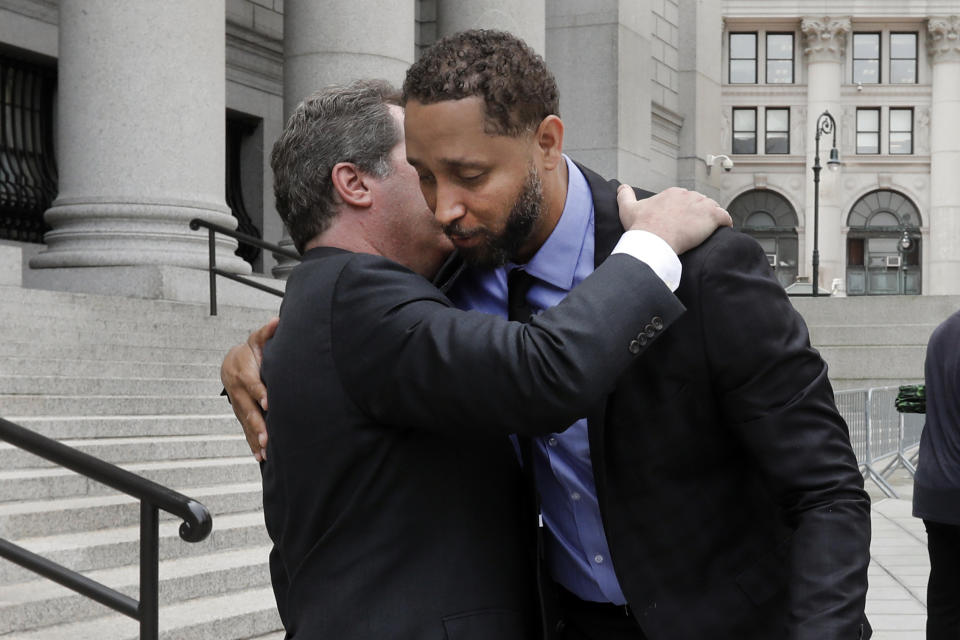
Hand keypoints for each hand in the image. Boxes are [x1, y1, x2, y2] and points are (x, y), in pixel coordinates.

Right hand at [220, 317, 278, 460]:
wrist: (231, 364)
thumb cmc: (249, 352)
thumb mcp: (257, 340)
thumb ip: (267, 332)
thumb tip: (277, 321)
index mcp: (244, 374)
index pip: (253, 385)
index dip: (260, 393)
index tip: (268, 403)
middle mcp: (240, 393)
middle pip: (249, 410)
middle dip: (258, 424)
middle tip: (267, 436)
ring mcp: (240, 406)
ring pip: (247, 424)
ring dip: (255, 439)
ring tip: (264, 451)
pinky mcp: (242, 415)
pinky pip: (246, 431)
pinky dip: (252, 444)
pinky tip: (261, 456)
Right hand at [616, 185, 732, 254]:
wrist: (653, 241)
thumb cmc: (642, 227)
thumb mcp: (628, 209)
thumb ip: (624, 195)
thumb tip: (621, 187)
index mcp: (672, 193)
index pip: (684, 198)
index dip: (684, 210)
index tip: (681, 221)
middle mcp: (688, 195)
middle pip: (699, 202)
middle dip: (698, 213)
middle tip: (694, 228)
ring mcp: (701, 205)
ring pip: (712, 208)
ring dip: (711, 218)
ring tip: (708, 230)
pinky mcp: (712, 217)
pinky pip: (725, 217)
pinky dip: (725, 222)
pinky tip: (723, 229)